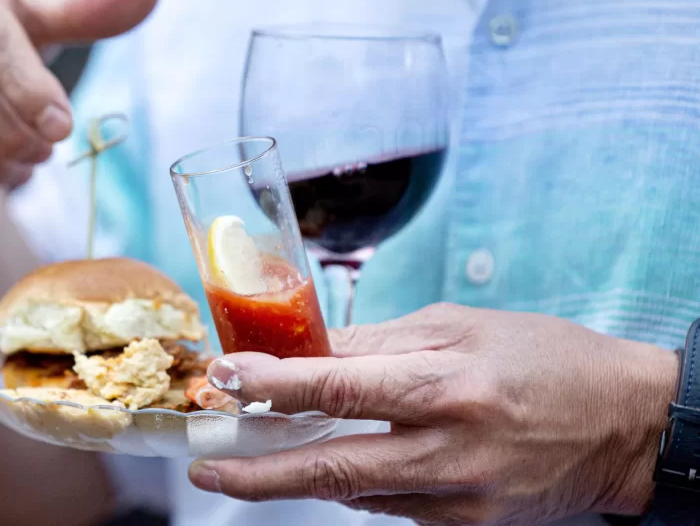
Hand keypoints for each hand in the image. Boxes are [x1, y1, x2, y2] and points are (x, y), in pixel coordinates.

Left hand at [190, 303, 677, 524]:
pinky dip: (353, 488)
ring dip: (296, 479)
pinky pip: (391, 508)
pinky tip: (330, 467)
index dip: (273, 384)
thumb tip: (310, 349)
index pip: (338, 386)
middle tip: (206, 464)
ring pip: (355, 494)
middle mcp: (448, 447)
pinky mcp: (469, 524)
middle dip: (258, 471)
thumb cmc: (544, 357)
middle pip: (332, 465)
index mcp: (445, 382)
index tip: (226, 379)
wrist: (626, 423)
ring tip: (249, 462)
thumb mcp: (459, 326)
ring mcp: (459, 496)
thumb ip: (379, 342)